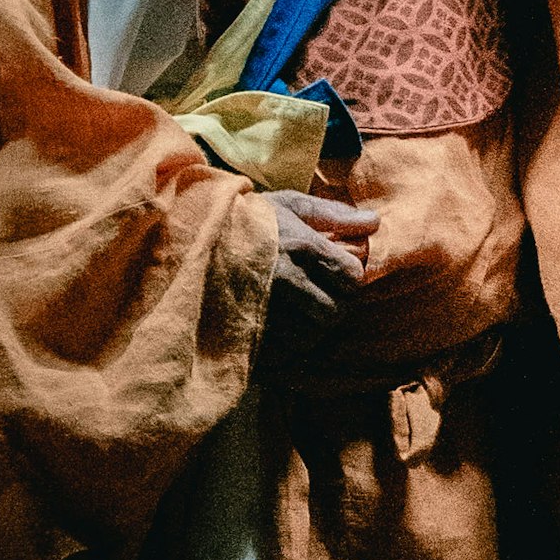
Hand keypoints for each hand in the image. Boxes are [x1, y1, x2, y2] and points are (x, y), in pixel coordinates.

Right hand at [259, 183, 376, 345]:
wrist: (185, 241)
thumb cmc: (243, 220)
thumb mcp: (286, 205)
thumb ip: (332, 214)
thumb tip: (374, 222)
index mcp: (302, 247)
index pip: (351, 277)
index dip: (347, 278)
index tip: (335, 275)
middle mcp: (287, 281)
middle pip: (336, 311)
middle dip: (332, 306)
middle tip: (317, 297)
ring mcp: (265, 310)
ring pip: (312, 337)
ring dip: (310, 329)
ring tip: (296, 314)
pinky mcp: (246, 333)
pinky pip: (283, 354)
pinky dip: (285, 348)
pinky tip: (277, 331)